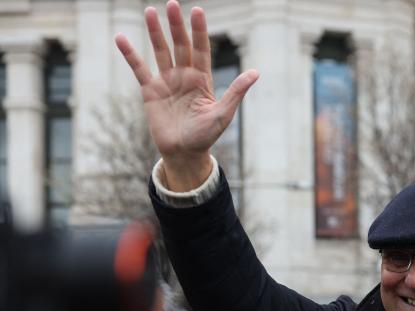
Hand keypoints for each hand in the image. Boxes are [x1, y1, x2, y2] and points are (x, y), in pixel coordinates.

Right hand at [115, 0, 258, 190]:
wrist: (184, 153)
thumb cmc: (206, 136)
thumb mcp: (223, 113)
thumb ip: (236, 92)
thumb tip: (256, 72)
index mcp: (202, 79)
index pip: (201, 49)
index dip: (199, 30)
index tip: (197, 10)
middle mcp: (184, 76)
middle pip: (181, 45)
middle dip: (177, 25)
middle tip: (173, 4)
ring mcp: (167, 82)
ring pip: (161, 51)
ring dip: (156, 32)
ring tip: (151, 11)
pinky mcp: (151, 91)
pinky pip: (139, 69)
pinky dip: (131, 54)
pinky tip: (121, 38)